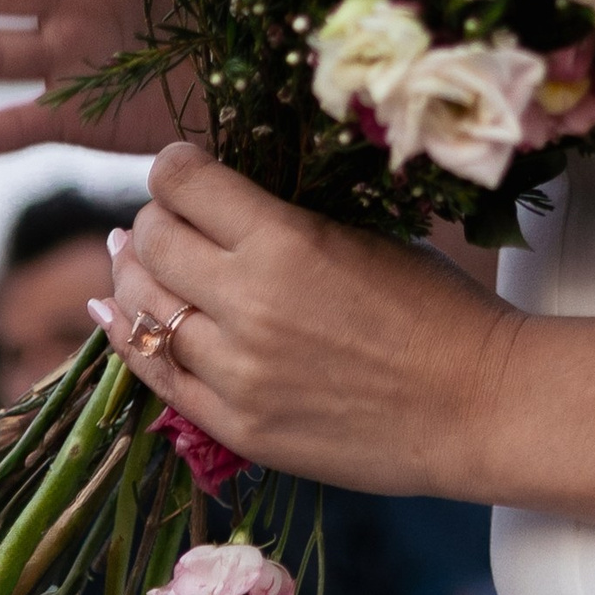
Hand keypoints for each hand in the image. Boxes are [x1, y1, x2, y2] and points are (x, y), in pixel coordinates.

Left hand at [91, 144, 514, 497]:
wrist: (474, 402)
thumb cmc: (435, 306)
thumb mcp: (361, 234)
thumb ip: (285, 220)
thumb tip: (219, 204)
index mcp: (285, 240)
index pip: (182, 182)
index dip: (173, 167)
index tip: (182, 169)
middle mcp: (247, 303)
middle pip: (151, 242)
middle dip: (151, 221)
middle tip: (166, 220)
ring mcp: (235, 372)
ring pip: (140, 310)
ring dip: (134, 278)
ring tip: (136, 263)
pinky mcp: (236, 426)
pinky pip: (154, 378)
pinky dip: (129, 341)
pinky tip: (120, 318)